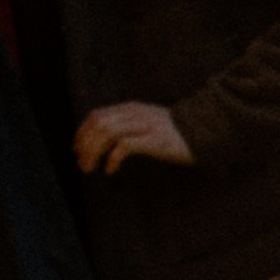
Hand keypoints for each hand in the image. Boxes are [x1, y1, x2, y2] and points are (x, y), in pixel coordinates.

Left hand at [76, 99, 192, 174]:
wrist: (203, 131)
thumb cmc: (174, 132)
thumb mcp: (147, 122)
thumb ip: (128, 125)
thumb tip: (105, 138)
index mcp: (131, 108)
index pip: (97, 114)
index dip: (82, 131)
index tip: (77, 148)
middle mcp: (134, 113)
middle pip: (98, 124)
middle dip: (85, 144)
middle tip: (82, 163)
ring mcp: (143, 125)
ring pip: (107, 133)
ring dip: (93, 152)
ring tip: (90, 168)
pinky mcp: (152, 139)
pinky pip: (123, 146)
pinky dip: (112, 159)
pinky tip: (110, 170)